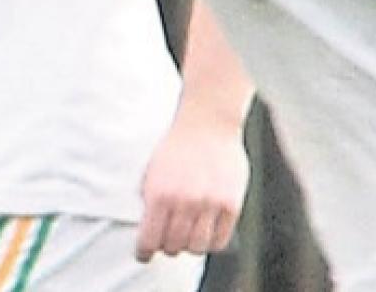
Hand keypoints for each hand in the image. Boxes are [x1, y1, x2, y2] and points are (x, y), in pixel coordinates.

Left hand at [135, 116, 249, 261]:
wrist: (207, 121)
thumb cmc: (176, 146)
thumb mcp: (151, 171)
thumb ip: (149, 201)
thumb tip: (149, 230)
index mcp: (159, 194)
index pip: (149, 241)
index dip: (144, 252)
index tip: (144, 254)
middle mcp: (184, 201)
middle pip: (173, 247)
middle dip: (167, 246)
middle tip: (169, 240)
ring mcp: (209, 203)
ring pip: (196, 248)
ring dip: (189, 246)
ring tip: (188, 236)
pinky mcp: (231, 203)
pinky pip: (219, 240)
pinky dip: (211, 242)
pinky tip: (206, 232)